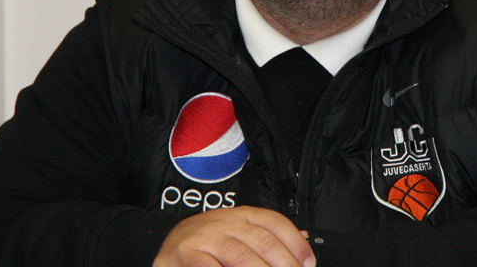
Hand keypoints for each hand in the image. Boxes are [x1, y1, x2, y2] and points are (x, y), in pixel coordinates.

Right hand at [152, 206, 315, 266]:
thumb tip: (305, 238)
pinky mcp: (187, 253)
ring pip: (241, 255)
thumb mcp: (239, 232)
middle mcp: (226, 222)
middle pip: (263, 241)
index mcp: (242, 215)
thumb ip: (267, 236)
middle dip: (284, 264)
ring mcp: (206, 236)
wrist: (168, 245)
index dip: (296, 244)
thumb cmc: (209, 243)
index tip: (309, 264)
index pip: (275, 223)